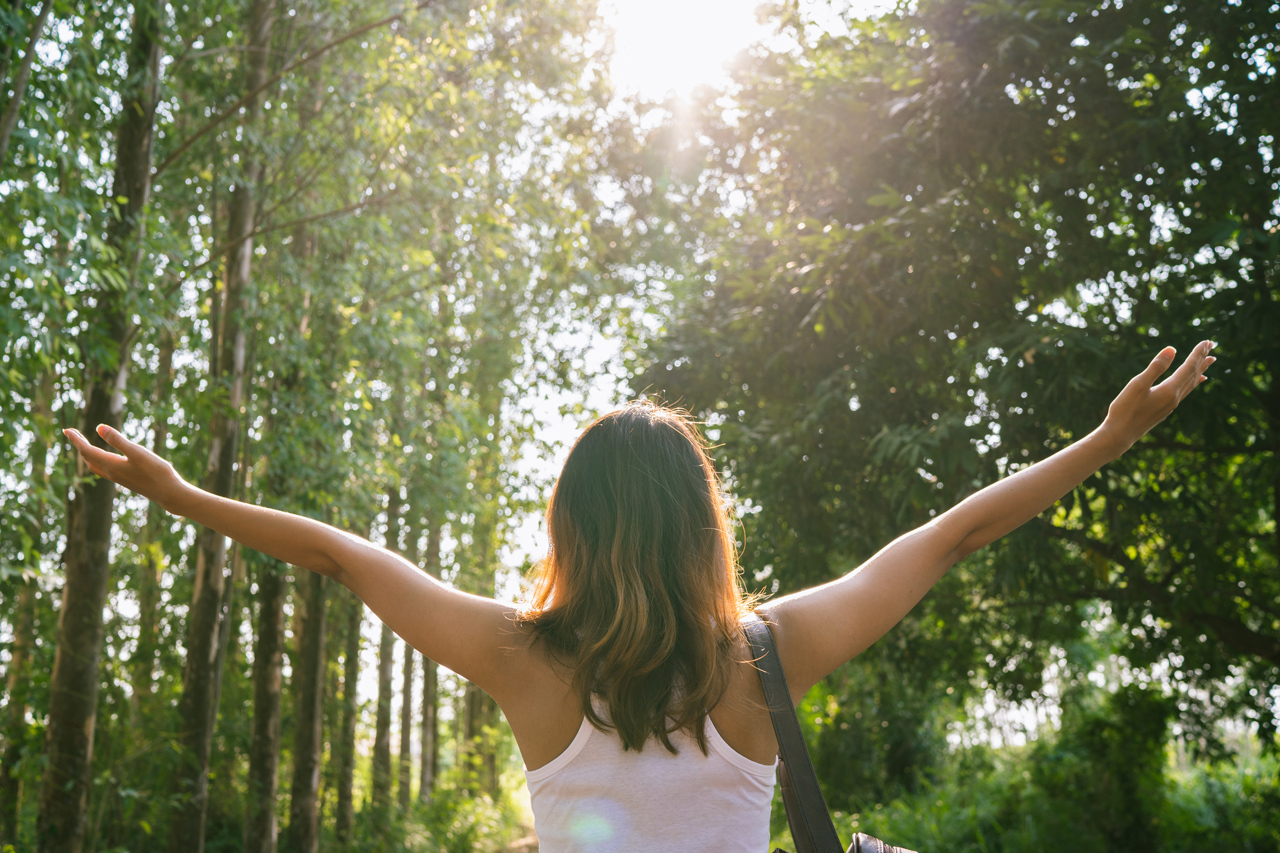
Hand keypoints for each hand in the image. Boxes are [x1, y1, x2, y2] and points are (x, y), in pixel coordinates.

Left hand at [64, 424, 190, 511]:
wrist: (168, 493)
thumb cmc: (156, 472)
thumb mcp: (138, 453)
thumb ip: (118, 440)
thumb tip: (98, 427)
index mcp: (111, 465)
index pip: (87, 450)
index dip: (76, 440)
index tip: (66, 430)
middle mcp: (111, 472)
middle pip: (88, 458)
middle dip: (79, 445)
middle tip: (72, 433)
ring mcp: (118, 477)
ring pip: (94, 465)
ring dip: (87, 453)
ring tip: (84, 443)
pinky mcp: (126, 479)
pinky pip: (103, 469)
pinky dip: (97, 460)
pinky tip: (105, 457)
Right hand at [1100, 341, 1215, 451]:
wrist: (1120, 435)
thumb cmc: (1125, 409)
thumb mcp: (1138, 385)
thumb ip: (1156, 367)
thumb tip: (1172, 349)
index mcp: (1170, 390)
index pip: (1189, 367)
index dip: (1198, 353)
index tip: (1207, 341)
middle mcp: (1175, 397)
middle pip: (1193, 374)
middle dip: (1202, 359)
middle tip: (1212, 345)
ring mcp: (1171, 404)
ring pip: (1191, 383)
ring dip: (1200, 370)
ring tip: (1209, 361)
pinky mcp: (1165, 409)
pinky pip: (1185, 391)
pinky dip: (1193, 382)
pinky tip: (1194, 382)